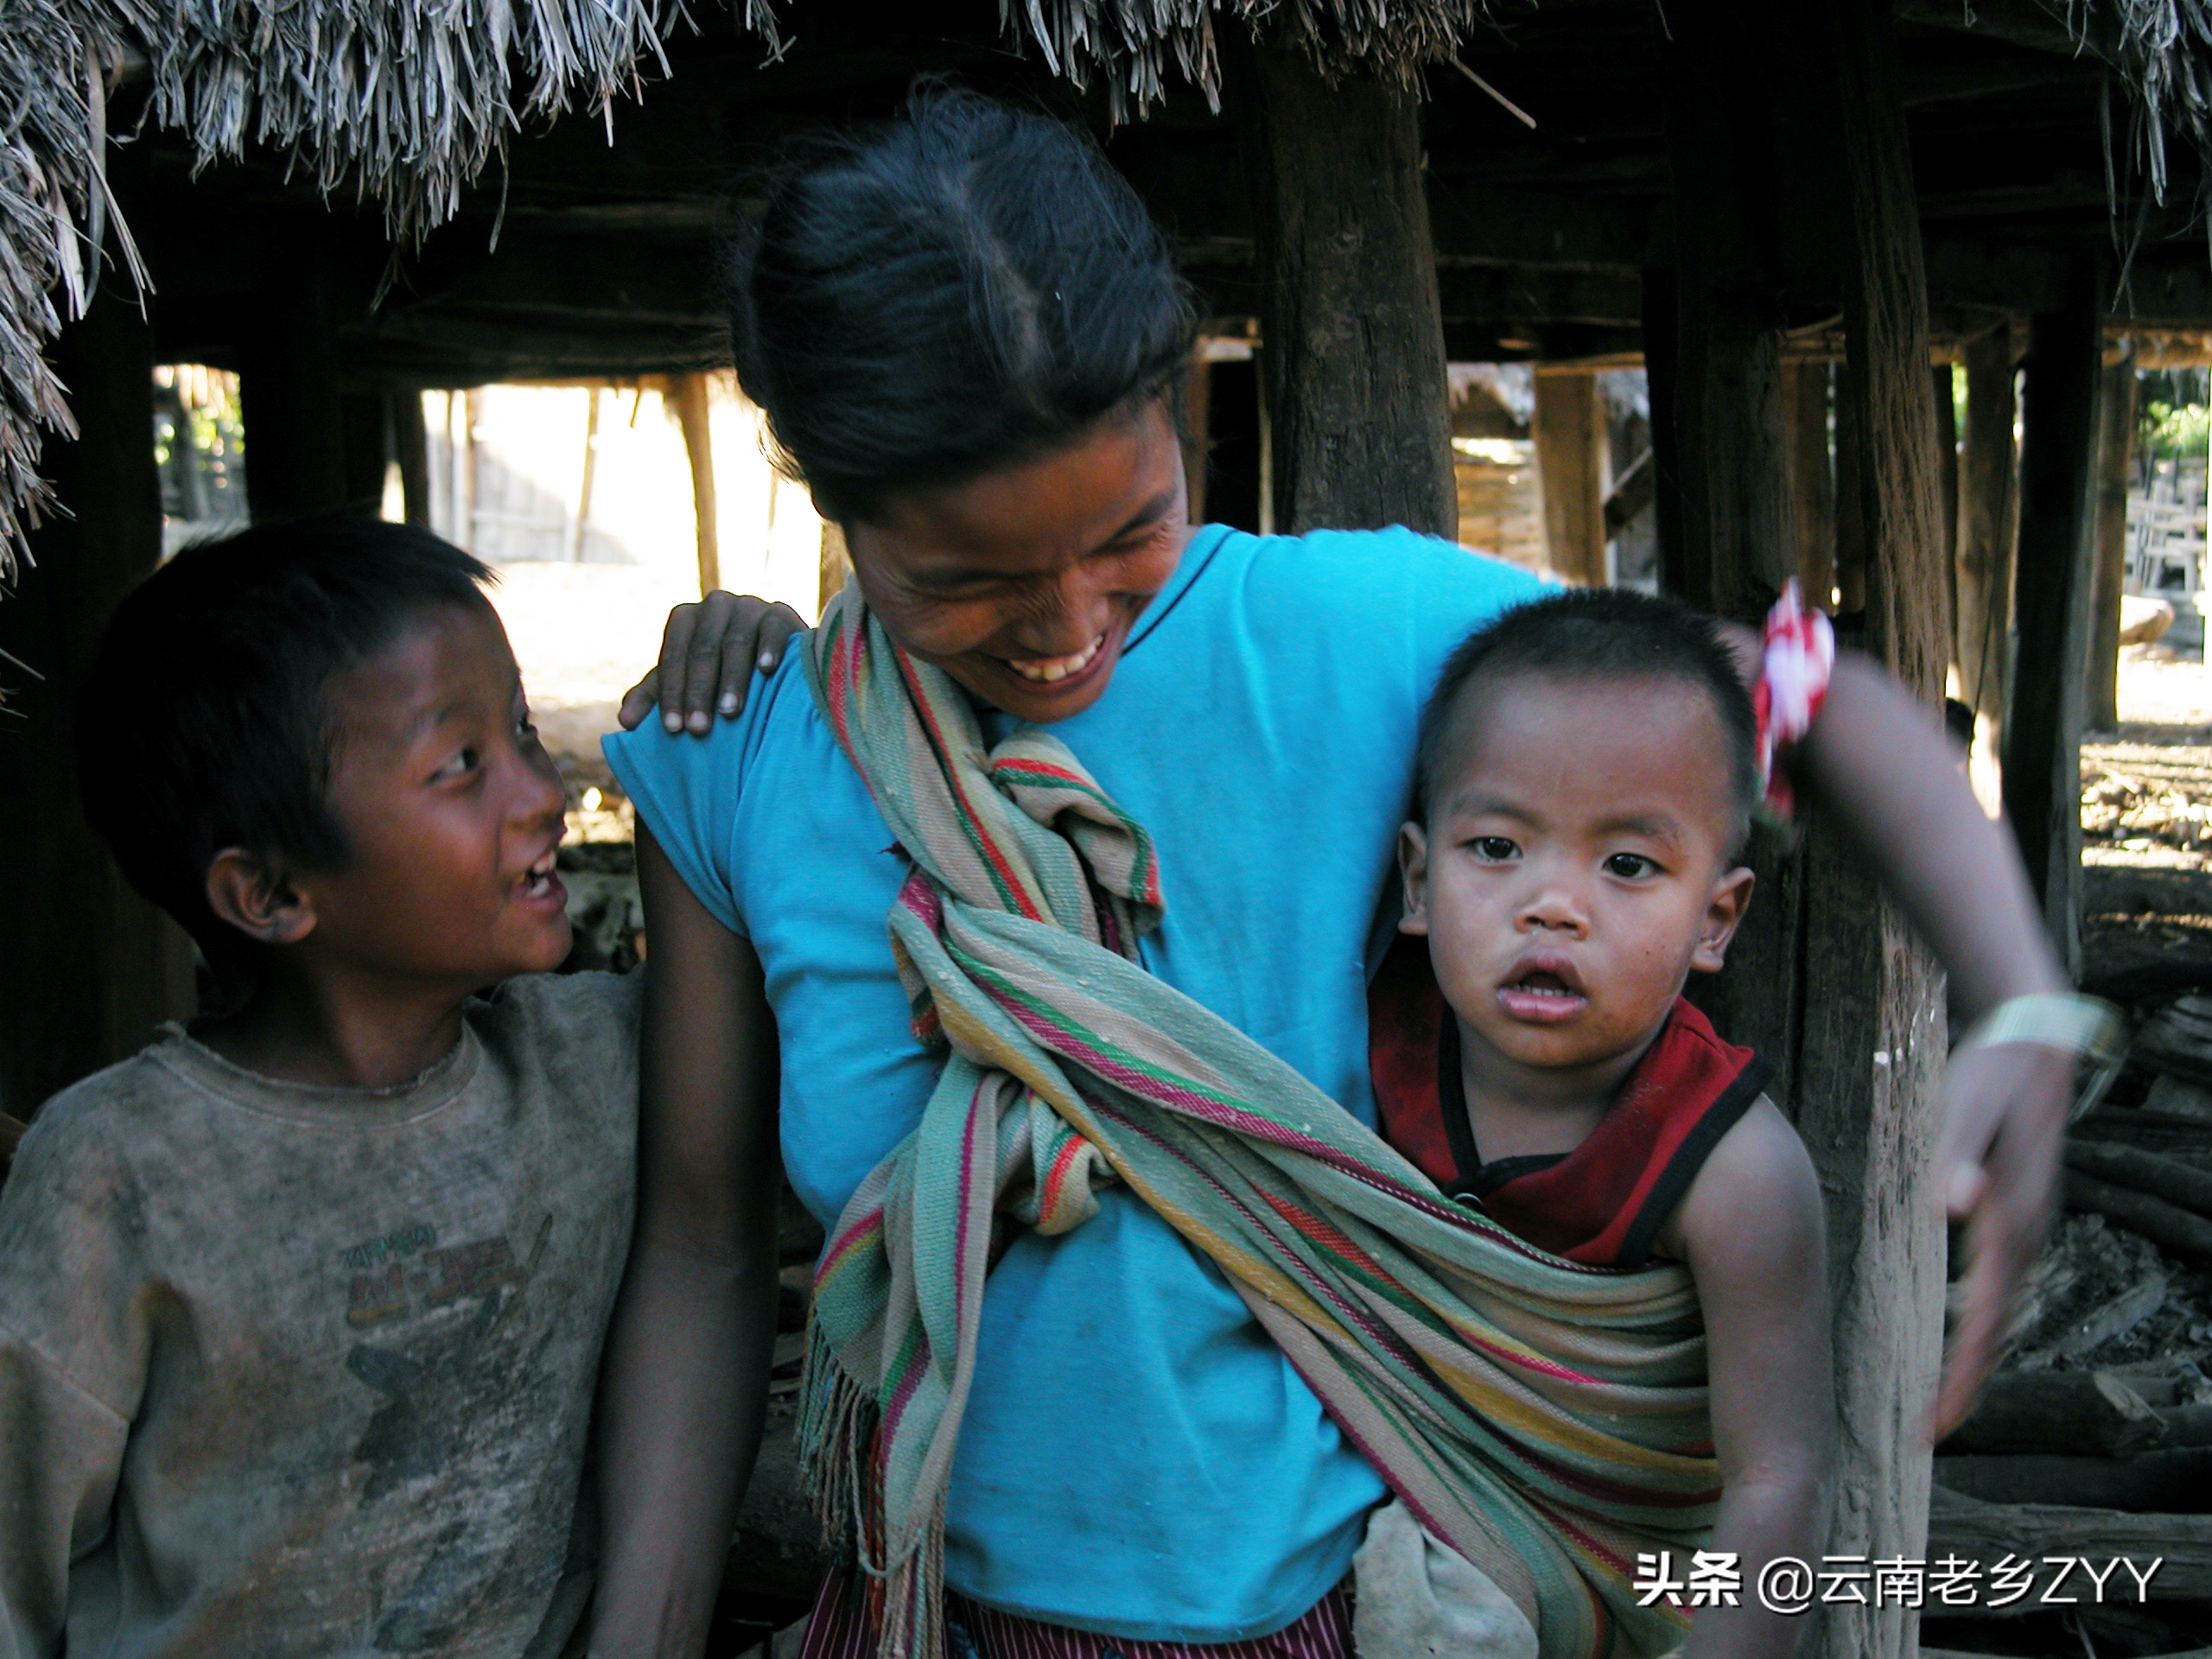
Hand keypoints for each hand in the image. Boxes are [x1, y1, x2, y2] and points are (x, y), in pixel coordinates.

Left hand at [618, 592, 806, 734]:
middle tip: (698, 729)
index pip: (674, 656)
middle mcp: (715, 606)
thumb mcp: (684, 683)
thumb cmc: (720, 673)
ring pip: (736, 643)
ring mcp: (749, 606)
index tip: (674, 728)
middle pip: (703, 650)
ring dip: (732, 680)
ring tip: (729, 713)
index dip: (671, 692)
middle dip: (699, 692)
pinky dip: (769, 649)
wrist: (772, 654)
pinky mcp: (780, 614)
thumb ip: (653, 698)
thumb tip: (625, 722)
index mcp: (686, 618)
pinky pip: (773, 631)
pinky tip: (766, 670)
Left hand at [1929, 1038, 2075, 1438]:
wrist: (2032, 1040)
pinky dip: (1975, 1316)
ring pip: (1999, 1307)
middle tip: (1927, 1431)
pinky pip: (1996, 1283)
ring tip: (1937, 1396)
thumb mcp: (1966, 1106)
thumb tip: (1951, 1203)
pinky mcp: (2016, 1212)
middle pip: (1995, 1325)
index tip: (1935, 1424)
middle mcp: (2028, 1232)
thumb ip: (1956, 1153)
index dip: (1960, 1374)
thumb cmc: (1991, 1071)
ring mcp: (2027, 1224)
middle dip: (1965, 1381)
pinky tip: (1950, 1326)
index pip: (1984, 1317)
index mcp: (2012, 1219)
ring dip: (1971, 1353)